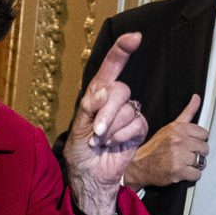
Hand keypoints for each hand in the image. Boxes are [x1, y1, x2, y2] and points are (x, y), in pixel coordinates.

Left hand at [64, 32, 148, 214]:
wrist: (91, 176)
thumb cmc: (80, 153)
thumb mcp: (76, 129)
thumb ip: (89, 108)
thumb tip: (104, 93)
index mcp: (97, 95)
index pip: (110, 68)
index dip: (122, 51)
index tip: (134, 38)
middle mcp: (114, 101)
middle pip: (120, 89)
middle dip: (108, 112)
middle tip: (97, 132)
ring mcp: (128, 114)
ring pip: (128, 110)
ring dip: (112, 129)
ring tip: (101, 141)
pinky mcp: (138, 129)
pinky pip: (137, 124)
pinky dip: (123, 136)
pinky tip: (114, 144)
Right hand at [124, 94, 207, 190]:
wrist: (139, 165)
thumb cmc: (156, 146)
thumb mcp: (170, 127)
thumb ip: (187, 112)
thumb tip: (197, 97)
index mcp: (179, 128)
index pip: (204, 134)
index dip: (198, 141)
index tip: (189, 144)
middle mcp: (179, 141)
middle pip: (205, 148)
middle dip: (197, 153)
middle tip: (185, 155)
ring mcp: (178, 156)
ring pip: (202, 162)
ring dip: (194, 165)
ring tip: (183, 163)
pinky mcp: (178, 171)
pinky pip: (197, 174)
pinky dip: (191, 175)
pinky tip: (182, 172)